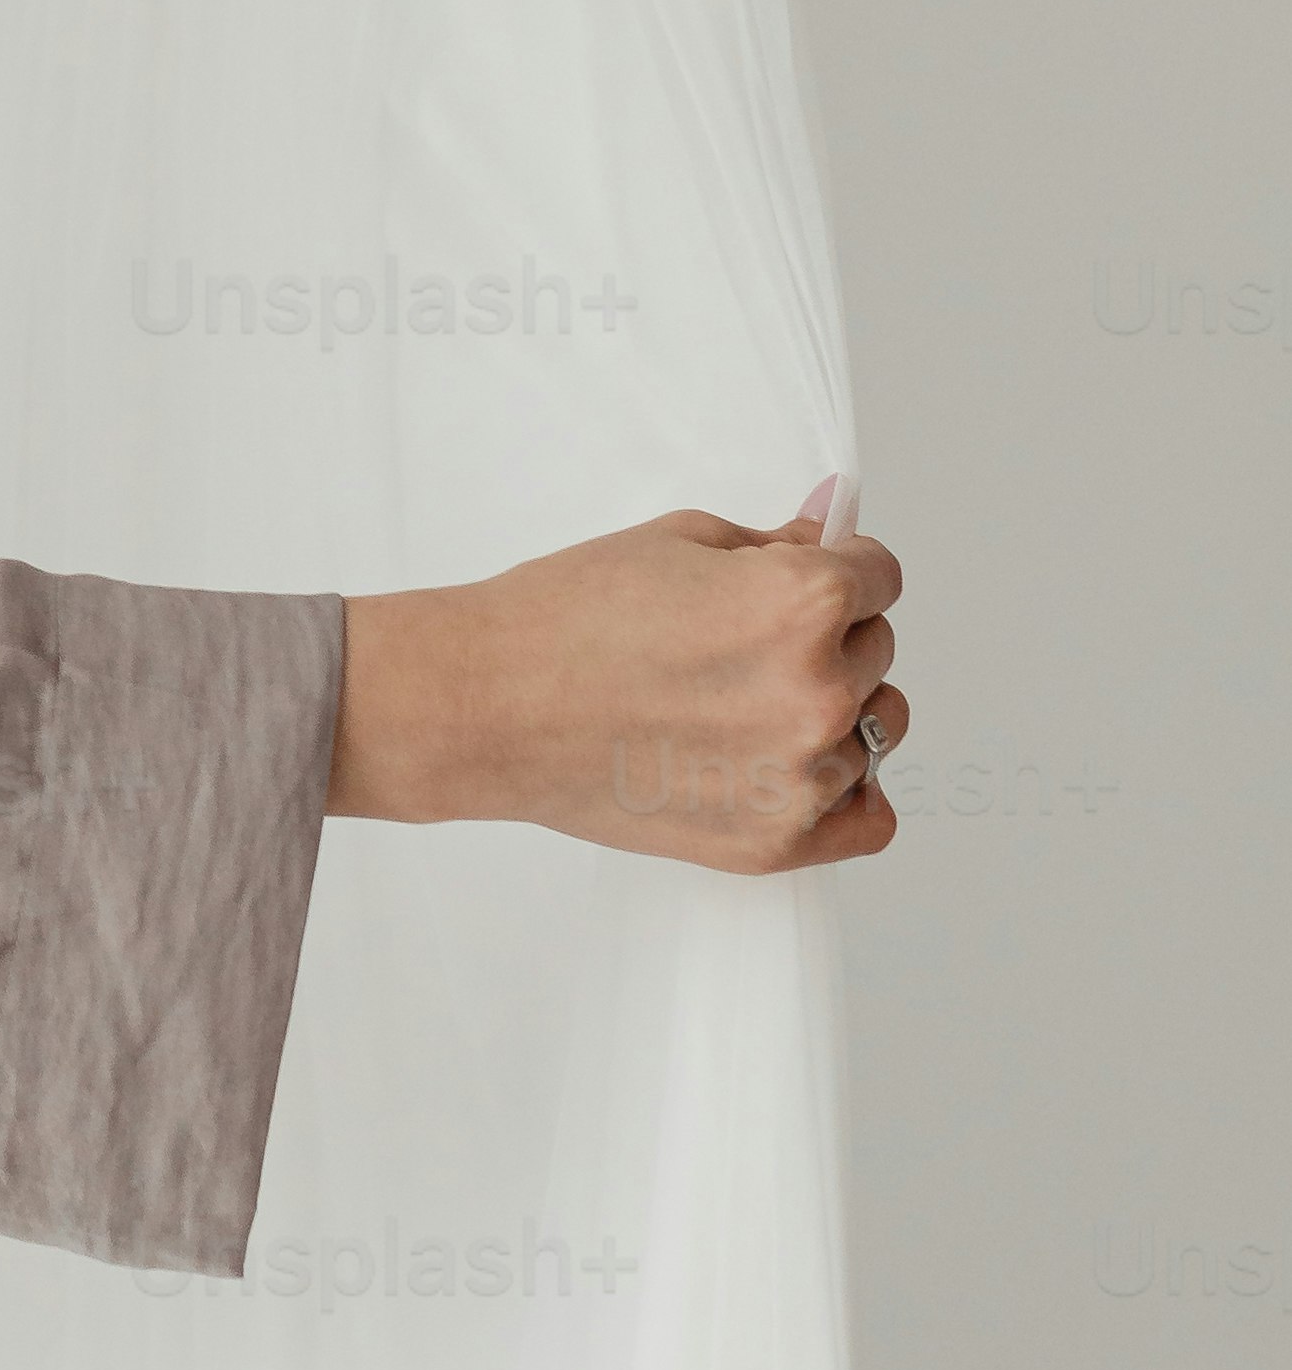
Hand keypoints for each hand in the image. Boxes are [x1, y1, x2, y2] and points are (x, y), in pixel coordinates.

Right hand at [329, 493, 908, 873]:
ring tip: (745, 702)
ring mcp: (800, 775)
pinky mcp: (775, 839)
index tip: (807, 576)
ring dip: (829, 709)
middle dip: (826, 635)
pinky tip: (790, 763)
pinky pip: (869, 818)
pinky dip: (844, 790)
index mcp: (802, 603)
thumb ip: (777, 542)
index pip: (881, 575)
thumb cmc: (565, 618)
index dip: (840, 565)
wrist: (488, 705)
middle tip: (742, 640)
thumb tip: (833, 529)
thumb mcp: (678, 542)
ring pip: (874, 728)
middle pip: (876, 648)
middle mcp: (816, 691)